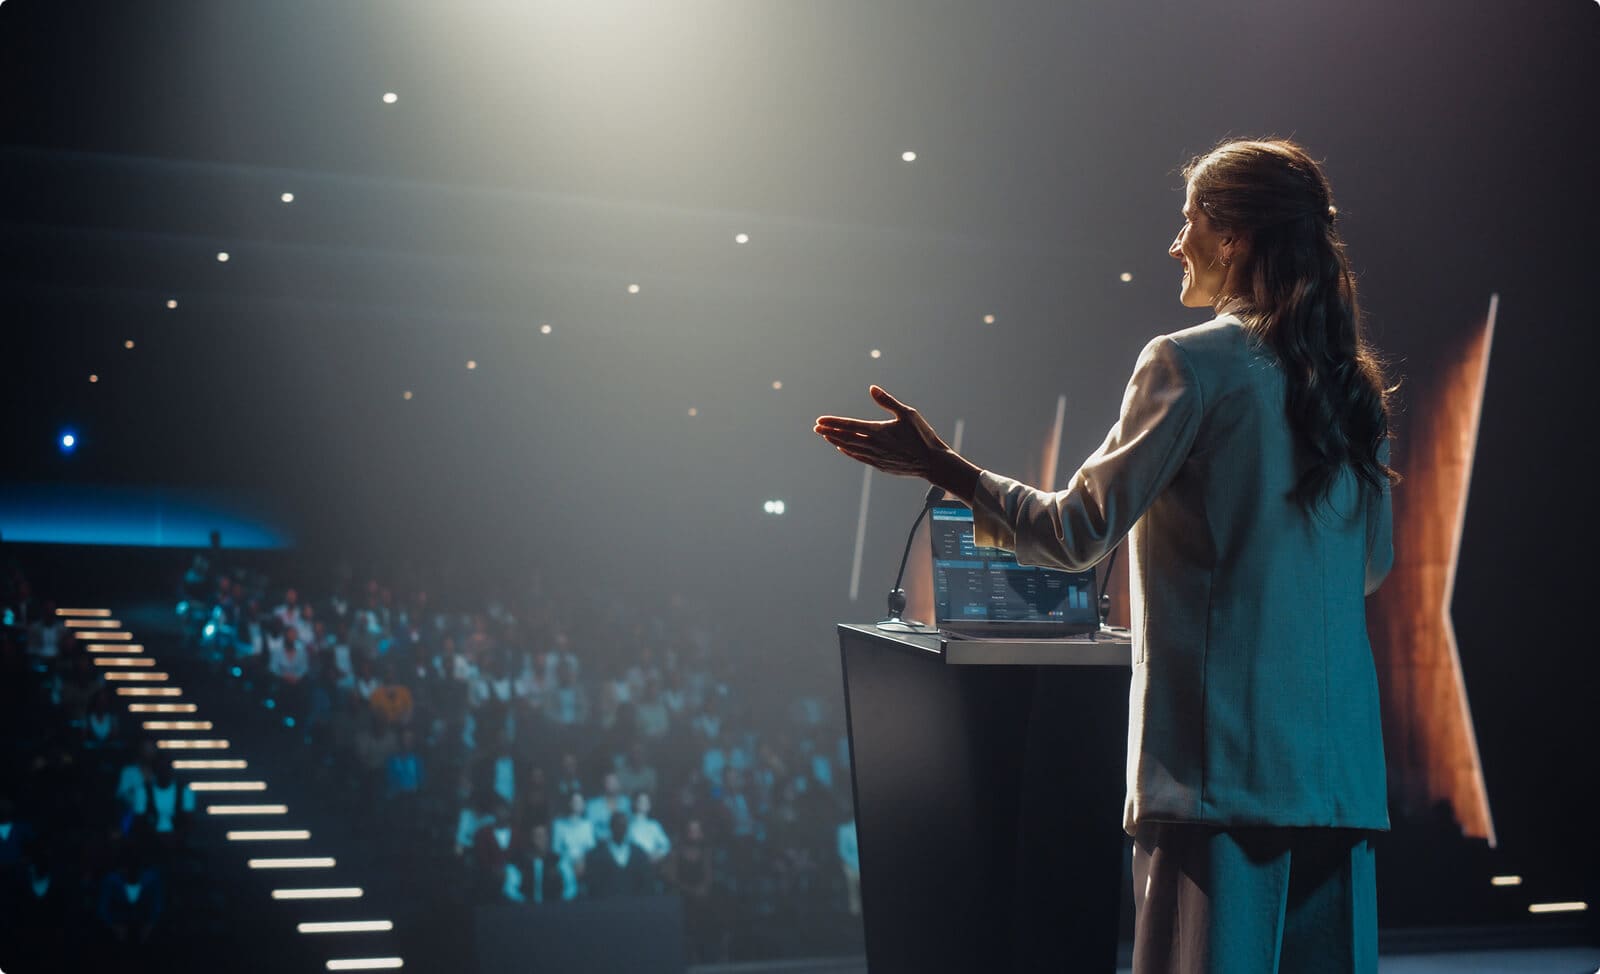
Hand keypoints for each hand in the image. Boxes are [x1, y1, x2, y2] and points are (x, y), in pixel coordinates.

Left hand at [814, 386, 952, 479]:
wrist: (932, 463)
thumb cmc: (922, 436)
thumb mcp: (908, 413)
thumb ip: (888, 401)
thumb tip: (872, 388)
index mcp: (878, 431)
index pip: (849, 425)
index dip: (832, 423)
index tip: (819, 420)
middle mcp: (873, 446)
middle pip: (845, 437)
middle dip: (829, 432)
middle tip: (816, 428)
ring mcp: (875, 458)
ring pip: (850, 448)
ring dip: (837, 441)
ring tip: (826, 436)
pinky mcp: (880, 466)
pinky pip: (859, 458)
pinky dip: (848, 452)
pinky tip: (843, 448)